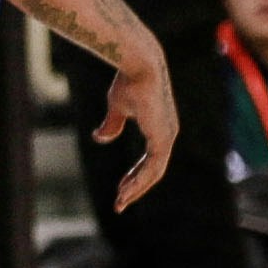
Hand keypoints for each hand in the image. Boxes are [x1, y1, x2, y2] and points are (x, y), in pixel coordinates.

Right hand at [100, 52, 177, 211]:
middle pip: (153, 171)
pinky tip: (126, 190)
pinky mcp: (163, 137)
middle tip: (120, 202)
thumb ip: (113, 124)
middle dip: (136, 188)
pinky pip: (153, 167)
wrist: (139, 65)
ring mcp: (167, 137)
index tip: (120, 189)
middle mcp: (167, 135)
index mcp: (159, 128)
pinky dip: (139, 180)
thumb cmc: (129, 81)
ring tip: (120, 201)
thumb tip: (100, 138)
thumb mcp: (117, 107)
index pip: (149, 160)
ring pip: (154, 172)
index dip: (134, 176)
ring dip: (136, 189)